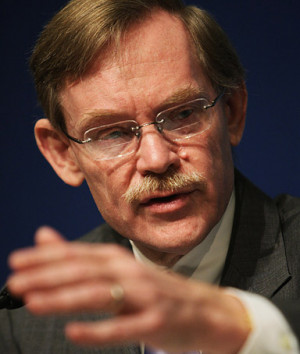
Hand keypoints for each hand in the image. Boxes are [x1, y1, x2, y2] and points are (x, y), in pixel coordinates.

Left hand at [7, 227, 249, 353]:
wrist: (205, 309)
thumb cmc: (155, 290)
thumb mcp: (119, 271)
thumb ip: (79, 256)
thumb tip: (43, 236)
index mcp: (119, 259)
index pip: (78, 255)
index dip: (46, 258)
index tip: (15, 262)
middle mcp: (131, 272)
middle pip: (85, 272)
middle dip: (47, 276)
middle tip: (14, 282)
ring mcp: (145, 296)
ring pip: (100, 295)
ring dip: (65, 298)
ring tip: (33, 301)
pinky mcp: (157, 321)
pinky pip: (124, 327)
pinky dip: (99, 330)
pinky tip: (73, 332)